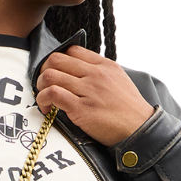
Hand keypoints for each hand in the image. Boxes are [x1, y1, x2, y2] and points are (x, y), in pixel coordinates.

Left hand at [36, 45, 155, 146]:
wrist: (140, 129)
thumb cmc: (129, 109)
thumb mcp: (119, 80)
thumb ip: (100, 73)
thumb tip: (80, 72)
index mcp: (104, 65)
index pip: (72, 50)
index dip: (57, 61)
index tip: (55, 73)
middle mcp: (95, 74)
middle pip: (55, 59)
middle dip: (43, 71)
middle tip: (44, 85)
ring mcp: (88, 90)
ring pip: (50, 75)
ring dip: (40, 86)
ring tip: (44, 98)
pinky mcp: (82, 108)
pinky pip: (53, 94)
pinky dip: (43, 99)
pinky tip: (47, 108)